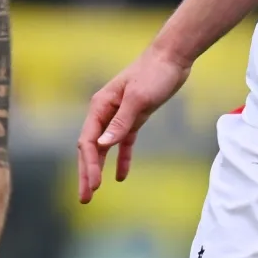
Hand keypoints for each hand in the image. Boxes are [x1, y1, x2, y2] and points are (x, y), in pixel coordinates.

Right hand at [77, 46, 191, 203]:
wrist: (171, 58)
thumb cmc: (154, 74)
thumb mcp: (138, 99)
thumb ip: (120, 123)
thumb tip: (102, 145)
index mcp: (100, 106)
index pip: (89, 141)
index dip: (89, 165)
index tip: (93, 186)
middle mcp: (105, 112)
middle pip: (91, 148)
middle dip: (87, 173)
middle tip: (85, 198)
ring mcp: (119, 116)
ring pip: (104, 148)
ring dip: (98, 169)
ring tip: (94, 191)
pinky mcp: (134, 118)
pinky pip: (123, 143)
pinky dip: (120, 159)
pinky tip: (120, 176)